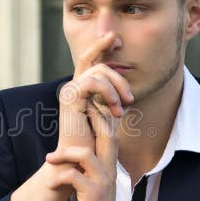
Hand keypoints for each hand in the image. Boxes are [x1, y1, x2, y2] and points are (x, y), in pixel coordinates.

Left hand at [46, 103, 121, 200]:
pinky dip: (58, 177)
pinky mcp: (93, 194)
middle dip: (90, 120)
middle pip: (106, 134)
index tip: (82, 108)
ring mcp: (102, 181)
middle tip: (73, 114)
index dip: (98, 117)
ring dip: (64, 154)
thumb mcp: (92, 182)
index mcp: (108, 164)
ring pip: (86, 154)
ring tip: (49, 158)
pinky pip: (73, 177)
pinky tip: (50, 184)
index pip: (108, 133)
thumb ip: (86, 167)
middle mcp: (109, 169)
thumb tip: (71, 153)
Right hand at [57, 31, 133, 151]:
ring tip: (122, 109)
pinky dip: (108, 93)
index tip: (115, 38)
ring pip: (99, 70)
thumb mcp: (108, 118)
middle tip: (129, 99)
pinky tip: (115, 110)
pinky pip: (93, 81)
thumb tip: (125, 91)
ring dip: (116, 88)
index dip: (100, 44)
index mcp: (80, 89)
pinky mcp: (70, 97)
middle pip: (98, 62)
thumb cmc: (94, 145)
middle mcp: (72, 86)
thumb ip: (113, 102)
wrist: (79, 162)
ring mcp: (70, 91)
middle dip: (119, 77)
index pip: (89, 58)